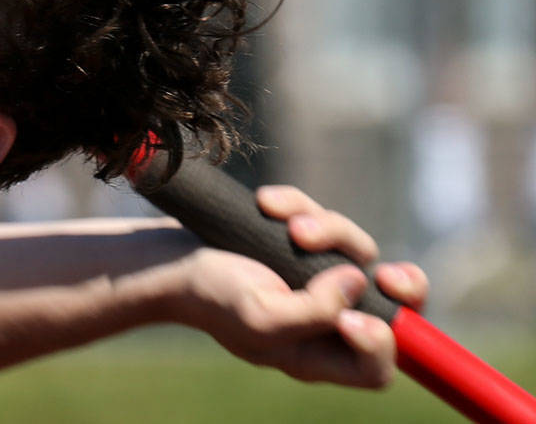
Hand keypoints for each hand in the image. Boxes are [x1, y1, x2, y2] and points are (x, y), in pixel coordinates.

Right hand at [170, 185, 428, 387]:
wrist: (168, 258)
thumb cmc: (207, 295)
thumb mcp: (258, 318)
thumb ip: (314, 312)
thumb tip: (358, 282)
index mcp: (314, 354)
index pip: (377, 367)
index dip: (381, 343)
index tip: (349, 316)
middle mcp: (324, 318)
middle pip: (394, 309)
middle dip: (401, 285)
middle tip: (384, 273)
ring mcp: (315, 276)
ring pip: (358, 251)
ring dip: (330, 231)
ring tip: (292, 226)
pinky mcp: (300, 240)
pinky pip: (322, 217)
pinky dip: (298, 204)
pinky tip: (268, 203)